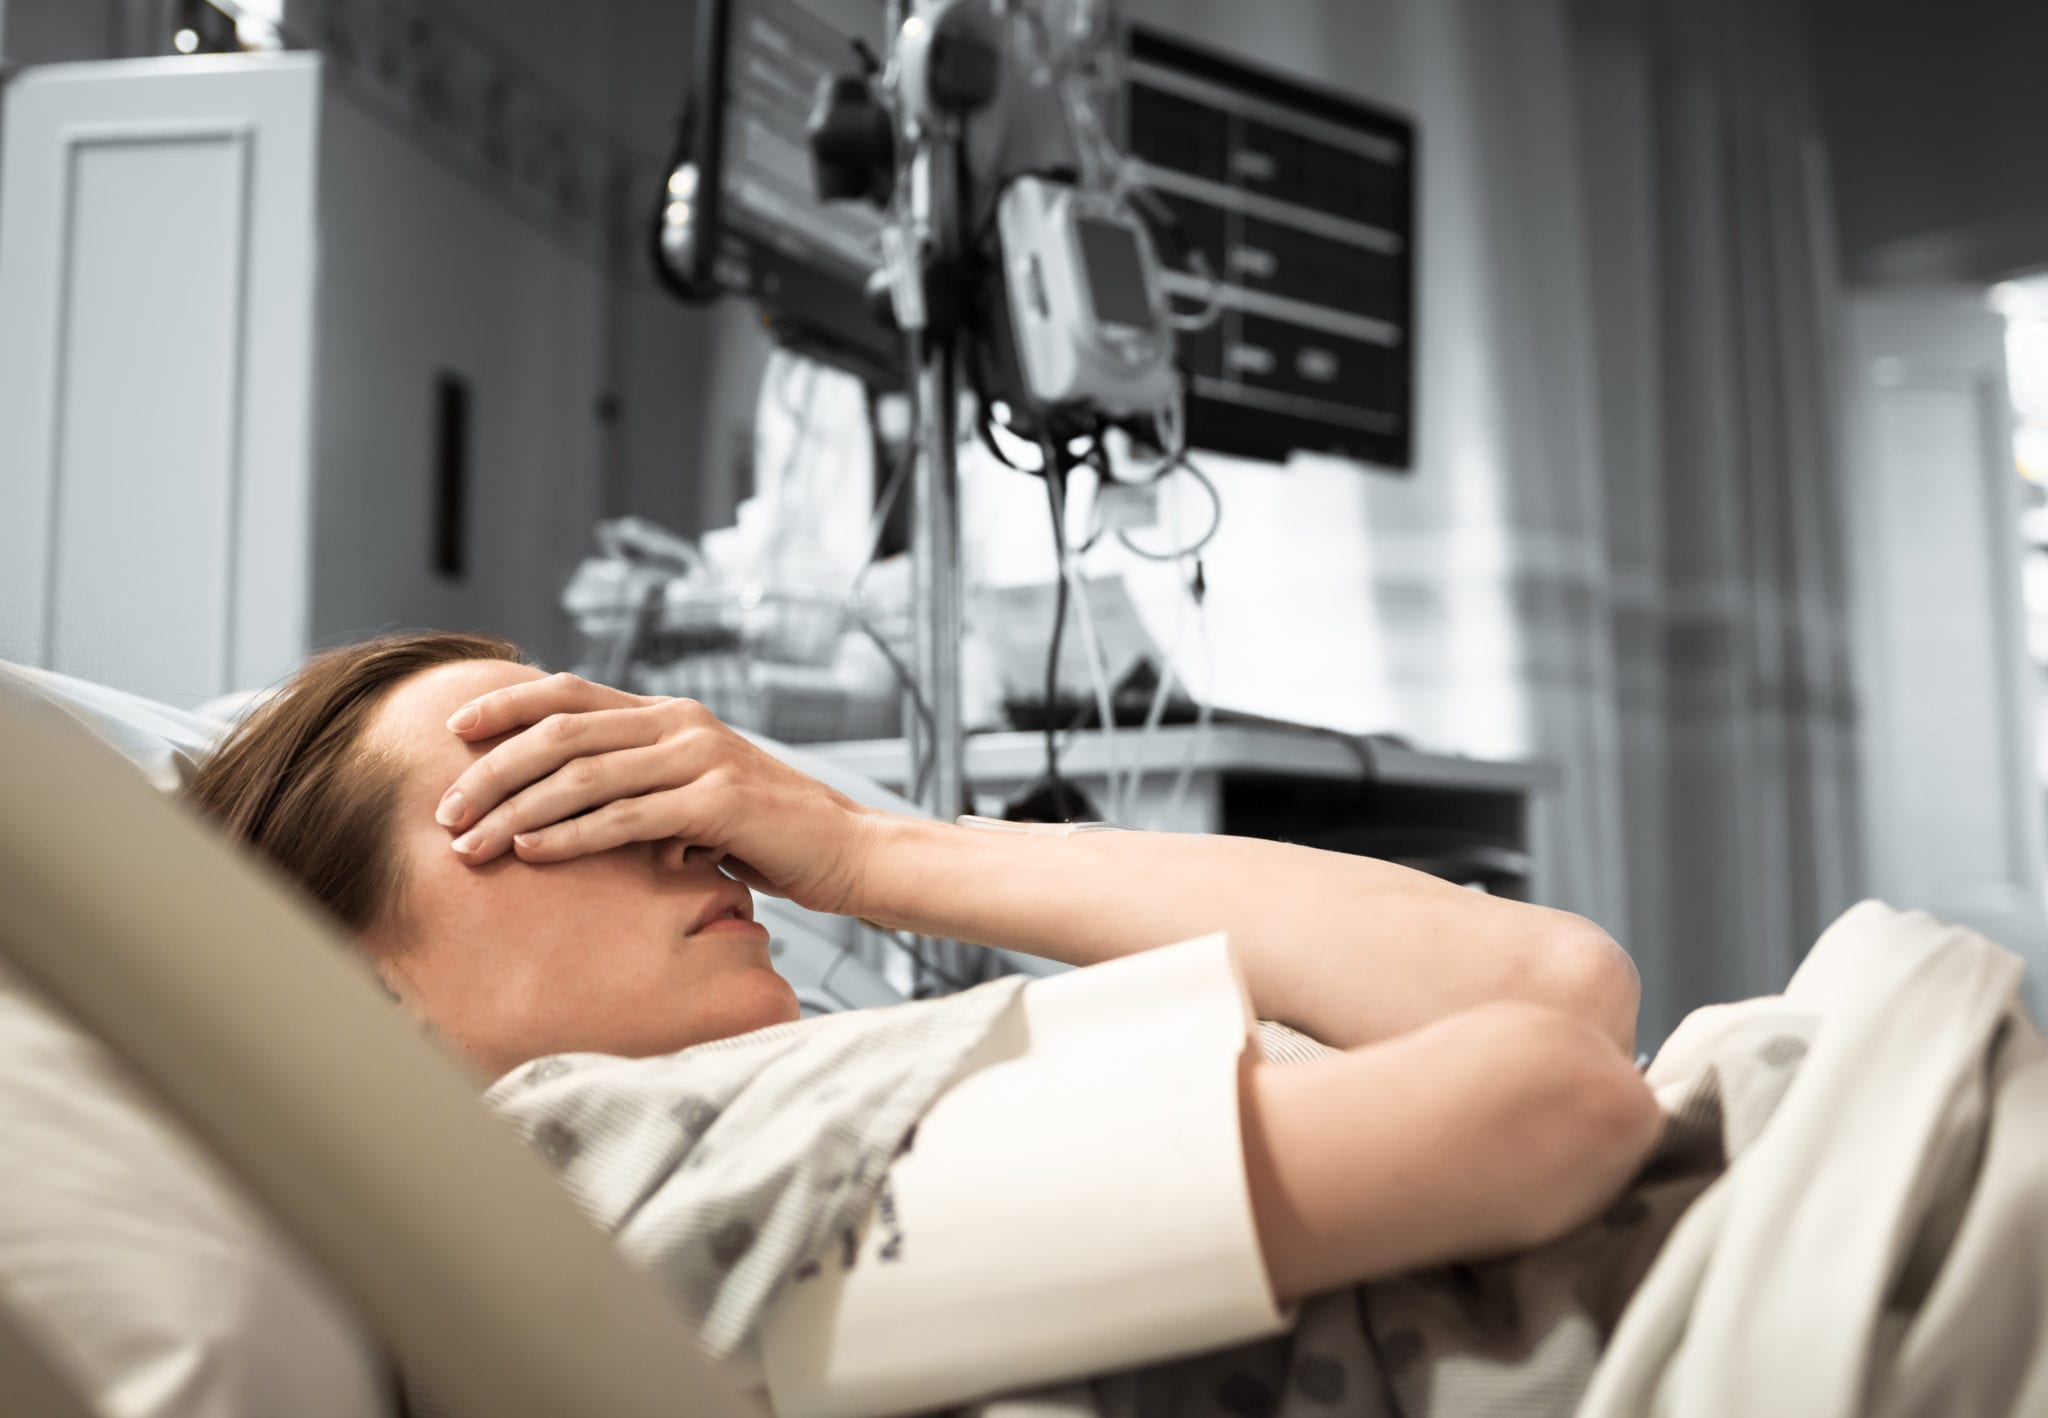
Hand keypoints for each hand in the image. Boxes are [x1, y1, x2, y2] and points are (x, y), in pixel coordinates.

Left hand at [433, 672, 879, 916]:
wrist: (849, 851)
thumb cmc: (767, 833)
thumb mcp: (694, 797)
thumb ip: (640, 788)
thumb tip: (567, 807)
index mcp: (671, 714)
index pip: (571, 693)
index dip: (507, 706)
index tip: (452, 730)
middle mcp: (682, 723)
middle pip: (563, 733)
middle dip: (492, 771)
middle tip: (443, 810)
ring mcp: (702, 757)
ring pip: (585, 774)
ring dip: (516, 809)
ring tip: (470, 842)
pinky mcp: (719, 802)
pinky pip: (626, 817)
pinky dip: (571, 835)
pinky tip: (531, 851)